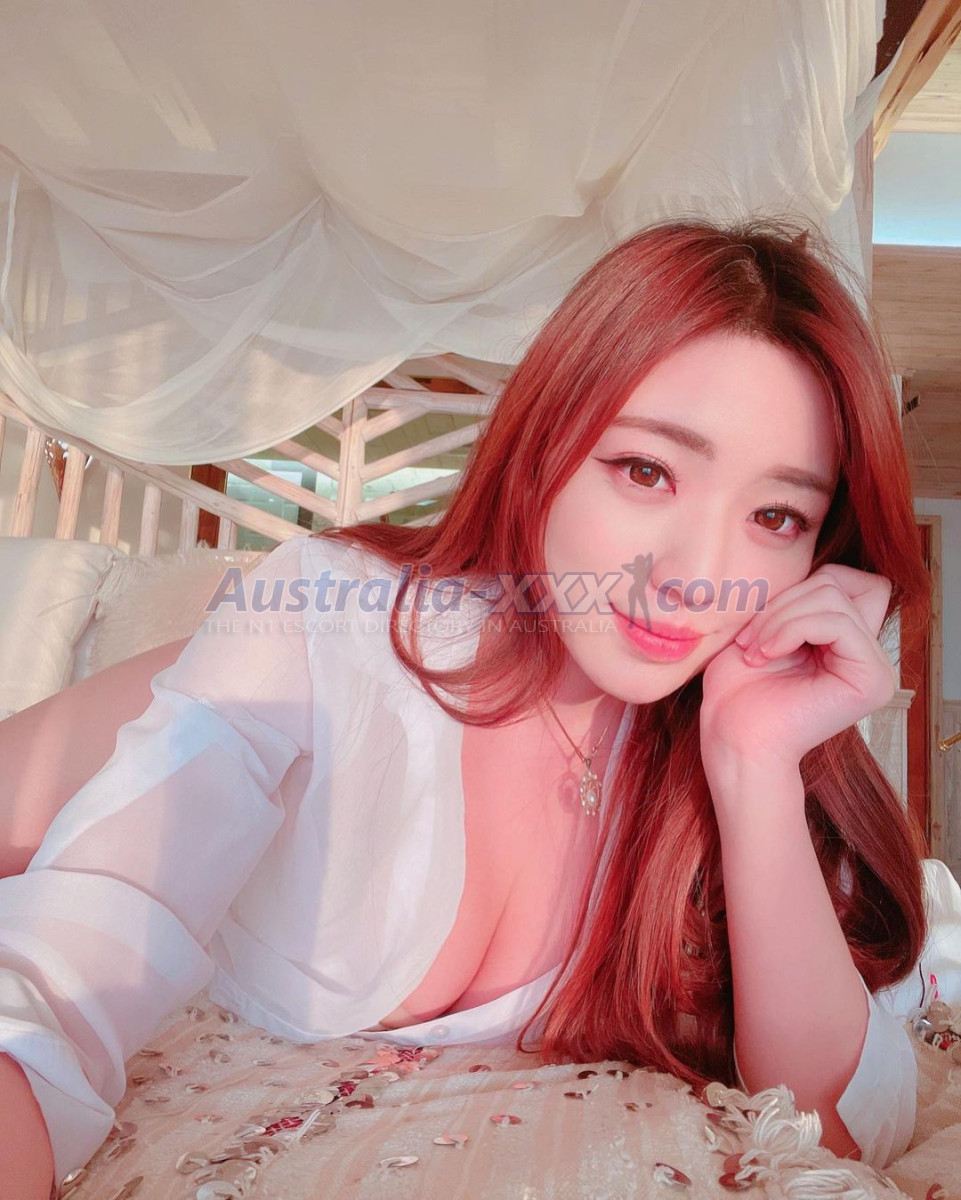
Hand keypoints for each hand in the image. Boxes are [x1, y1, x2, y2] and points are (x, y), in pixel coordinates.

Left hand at [699, 563, 897, 775]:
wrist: (733, 739)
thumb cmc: (738, 691)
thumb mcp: (765, 628)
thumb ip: (798, 600)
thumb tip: (820, 568)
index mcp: (846, 642)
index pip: (842, 579)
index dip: (799, 587)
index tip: (760, 623)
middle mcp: (868, 655)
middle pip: (837, 583)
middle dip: (782, 603)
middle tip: (750, 640)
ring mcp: (876, 669)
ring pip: (833, 599)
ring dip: (781, 618)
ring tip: (756, 650)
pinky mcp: (872, 680)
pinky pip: (837, 622)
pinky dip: (793, 629)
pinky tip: (769, 654)